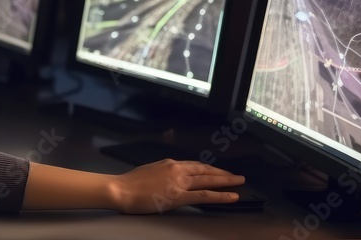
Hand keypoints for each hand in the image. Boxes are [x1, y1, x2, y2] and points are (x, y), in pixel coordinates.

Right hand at [110, 159, 244, 213]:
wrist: (121, 189)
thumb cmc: (130, 183)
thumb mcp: (149, 172)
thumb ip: (162, 174)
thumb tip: (168, 179)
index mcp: (169, 163)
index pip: (194, 165)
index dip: (208, 168)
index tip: (217, 170)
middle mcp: (177, 169)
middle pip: (205, 169)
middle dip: (222, 172)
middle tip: (236, 176)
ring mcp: (179, 182)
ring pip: (208, 179)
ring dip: (226, 180)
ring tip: (239, 182)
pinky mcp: (179, 196)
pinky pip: (205, 195)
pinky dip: (220, 195)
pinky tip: (232, 196)